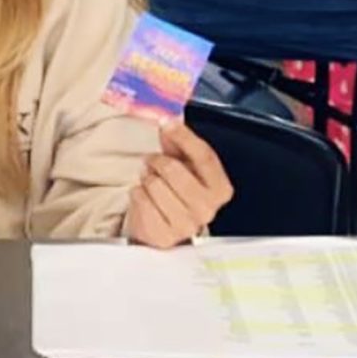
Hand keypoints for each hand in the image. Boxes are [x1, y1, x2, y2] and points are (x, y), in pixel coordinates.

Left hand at [126, 120, 232, 249]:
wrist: (164, 227)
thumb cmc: (176, 192)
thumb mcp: (184, 164)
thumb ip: (178, 142)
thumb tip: (170, 121)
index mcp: (219, 189)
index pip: (204, 157)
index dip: (184, 137)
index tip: (167, 122)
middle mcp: (207, 209)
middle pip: (173, 168)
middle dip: (157, 161)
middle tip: (153, 162)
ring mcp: (186, 225)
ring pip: (153, 183)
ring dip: (146, 178)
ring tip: (151, 183)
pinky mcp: (162, 235)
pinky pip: (140, 198)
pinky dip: (137, 194)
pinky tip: (146, 199)